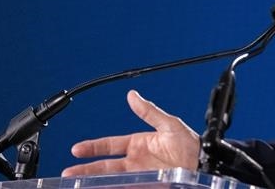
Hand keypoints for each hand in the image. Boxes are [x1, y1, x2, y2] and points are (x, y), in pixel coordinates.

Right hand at [61, 90, 199, 175]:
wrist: (205, 162)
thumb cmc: (191, 143)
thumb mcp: (169, 124)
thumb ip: (149, 112)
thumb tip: (133, 95)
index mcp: (140, 143)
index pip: (110, 145)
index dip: (93, 147)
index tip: (76, 149)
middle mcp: (137, 160)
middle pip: (105, 166)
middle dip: (86, 169)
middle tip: (69, 174)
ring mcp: (141, 174)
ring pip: (112, 179)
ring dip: (96, 181)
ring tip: (79, 185)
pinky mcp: (147, 184)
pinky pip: (127, 187)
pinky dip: (114, 187)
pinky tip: (101, 188)